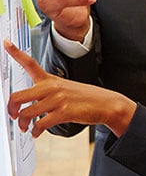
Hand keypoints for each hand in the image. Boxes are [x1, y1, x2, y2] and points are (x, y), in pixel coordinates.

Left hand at [4, 39, 135, 136]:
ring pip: (26, 113)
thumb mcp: (66, 88)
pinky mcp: (63, 112)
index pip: (30, 63)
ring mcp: (57, 100)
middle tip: (12, 115)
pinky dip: (35, 132)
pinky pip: (40, 124)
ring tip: (26, 128)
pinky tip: (37, 133)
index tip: (6, 42)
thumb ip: (47, 94)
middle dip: (11, 109)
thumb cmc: (85, 98)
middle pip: (18, 96)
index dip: (15, 52)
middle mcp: (51, 88)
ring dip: (23, 124)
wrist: (106, 104)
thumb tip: (29, 107)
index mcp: (50, 80)